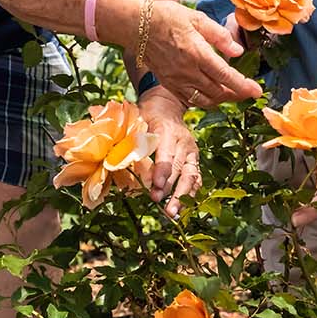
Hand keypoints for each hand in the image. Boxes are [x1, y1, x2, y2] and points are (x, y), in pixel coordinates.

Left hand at [137, 86, 199, 216]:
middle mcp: (183, 141)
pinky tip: (182, 208)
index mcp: (166, 130)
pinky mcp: (195, 159)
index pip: (166, 153)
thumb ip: (133, 142)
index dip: (162, 171)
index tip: (156, 186)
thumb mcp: (137, 123)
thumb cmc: (147, 116)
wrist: (167, 105)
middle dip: (170, 189)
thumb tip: (120, 164)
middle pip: (180, 168)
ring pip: (191, 175)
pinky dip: (190, 193)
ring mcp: (191, 150)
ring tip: (172, 213)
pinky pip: (196, 177)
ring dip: (182, 196)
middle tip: (160, 205)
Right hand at [144, 0, 261, 106]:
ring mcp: (176, 80)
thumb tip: (238, 51)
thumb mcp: (198, 18)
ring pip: (205, 99)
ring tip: (232, 94)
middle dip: (236, 94)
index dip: (244, 86)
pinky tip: (211, 93)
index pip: (226, 76)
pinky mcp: (168, 83)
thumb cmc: (168, 17)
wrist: (138, 25)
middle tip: (248, 92)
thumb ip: (220, 36)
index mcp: (198, 53)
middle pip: (218, 92)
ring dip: (221, 99)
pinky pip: (190, 99)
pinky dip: (204, 100)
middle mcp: (188, 71)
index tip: (257, 91)